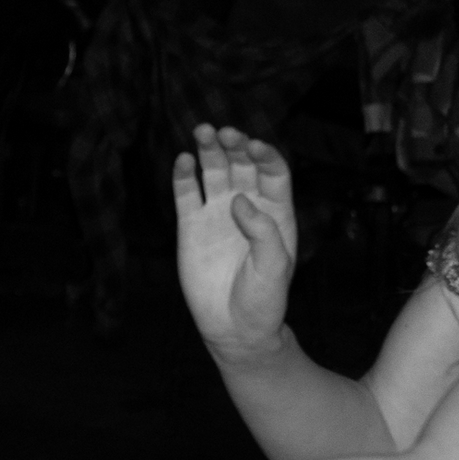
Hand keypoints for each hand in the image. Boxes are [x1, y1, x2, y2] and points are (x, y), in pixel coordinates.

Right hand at [173, 124, 294, 362]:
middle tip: (224, 132)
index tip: (254, 147)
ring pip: (213, 172)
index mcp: (275, 212)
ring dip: (208, 150)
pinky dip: (184, 176)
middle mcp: (246, 206)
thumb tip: (238, 199)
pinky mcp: (191, 225)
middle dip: (234, 145)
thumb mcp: (274, 267)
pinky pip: (187, 194)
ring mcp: (217, 213)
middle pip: (241, 165)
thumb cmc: (264, 299)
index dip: (264, 155)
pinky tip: (183, 160)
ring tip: (202, 133)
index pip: (272, 172)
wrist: (234, 327)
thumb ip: (262, 230)